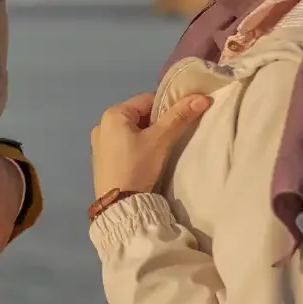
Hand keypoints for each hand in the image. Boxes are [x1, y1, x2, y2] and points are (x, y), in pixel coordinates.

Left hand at [90, 92, 211, 195]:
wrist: (119, 206)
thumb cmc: (137, 166)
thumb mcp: (160, 140)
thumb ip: (179, 117)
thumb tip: (202, 97)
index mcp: (113, 114)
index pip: (147, 100)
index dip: (168, 107)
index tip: (182, 119)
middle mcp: (102, 124)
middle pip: (139, 115)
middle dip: (158, 123)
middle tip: (173, 137)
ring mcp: (100, 143)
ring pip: (133, 131)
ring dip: (149, 136)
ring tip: (162, 150)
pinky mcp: (102, 159)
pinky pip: (124, 144)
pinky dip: (138, 147)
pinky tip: (147, 160)